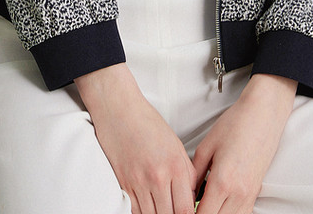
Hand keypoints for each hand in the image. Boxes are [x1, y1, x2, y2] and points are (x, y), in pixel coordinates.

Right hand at [75, 62, 196, 213]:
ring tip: (162, 208)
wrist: (119, 109)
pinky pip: (134, 211)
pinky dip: (142, 212)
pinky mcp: (123, 184)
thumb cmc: (147, 122)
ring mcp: (138, 182)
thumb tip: (192, 196)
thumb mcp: (176, 144)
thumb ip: (187, 172)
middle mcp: (157, 176)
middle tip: (175, 210)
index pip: (185, 209)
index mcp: (175, 165)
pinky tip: (148, 207)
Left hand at [192, 74, 296, 213]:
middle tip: (190, 208)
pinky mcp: (256, 193)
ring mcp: (249, 195)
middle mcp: (238, 194)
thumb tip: (186, 193)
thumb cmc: (236, 124)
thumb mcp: (207, 146)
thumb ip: (194, 174)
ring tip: (204, 206)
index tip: (181, 210)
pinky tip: (219, 206)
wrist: (263, 114)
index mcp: (222, 181)